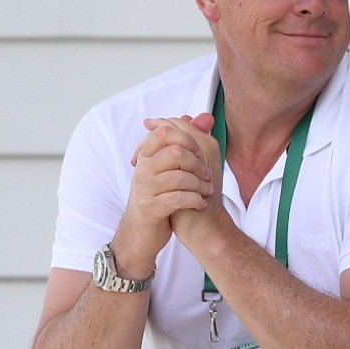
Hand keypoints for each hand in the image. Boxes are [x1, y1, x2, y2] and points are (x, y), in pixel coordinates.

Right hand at [114, 114, 217, 271]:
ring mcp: (145, 189)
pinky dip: (195, 200)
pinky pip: (178, 198)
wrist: (142, 232)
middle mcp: (143, 169)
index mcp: (147, 155)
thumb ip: (187, 140)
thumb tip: (206, 117)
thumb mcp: (171, 167)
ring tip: (206, 191)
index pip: (165, 131)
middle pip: (176, 151)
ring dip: (200, 184)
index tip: (199, 153)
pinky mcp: (150, 208)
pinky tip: (200, 203)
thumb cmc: (160, 195)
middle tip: (207, 175)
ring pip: (179, 176)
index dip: (188, 139)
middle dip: (198, 163)